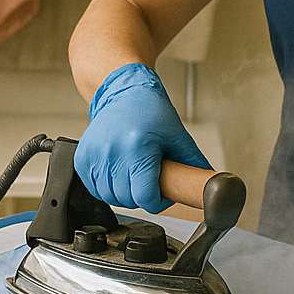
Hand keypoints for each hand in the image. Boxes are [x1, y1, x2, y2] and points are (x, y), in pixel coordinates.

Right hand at [76, 63, 210, 212]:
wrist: (122, 91)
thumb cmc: (150, 110)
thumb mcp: (178, 135)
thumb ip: (194, 163)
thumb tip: (211, 183)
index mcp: (138, 147)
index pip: (145, 197)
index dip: (158, 202)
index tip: (162, 194)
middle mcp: (113, 151)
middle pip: (128, 200)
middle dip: (142, 197)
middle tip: (150, 182)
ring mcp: (95, 155)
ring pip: (109, 197)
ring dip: (123, 195)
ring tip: (134, 177)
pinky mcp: (82, 158)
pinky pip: (94, 189)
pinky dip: (106, 188)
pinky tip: (118, 174)